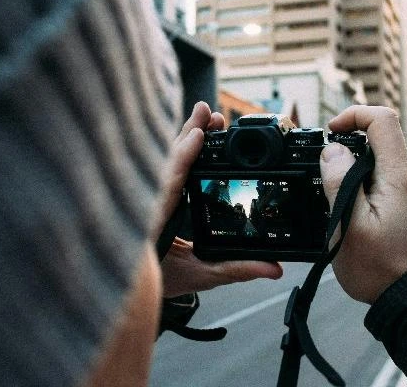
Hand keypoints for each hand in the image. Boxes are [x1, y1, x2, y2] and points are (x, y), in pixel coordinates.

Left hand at [154, 102, 282, 297]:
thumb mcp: (201, 277)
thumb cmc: (161, 283)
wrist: (133, 292)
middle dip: (188, 135)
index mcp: (151, 223)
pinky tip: (193, 139)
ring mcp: (144, 198)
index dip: (181, 158)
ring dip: (184, 139)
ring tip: (206, 120)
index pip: (166, 184)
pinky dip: (178, 151)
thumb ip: (237, 269)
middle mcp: (145, 204)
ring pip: (161, 161)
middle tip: (209, 114)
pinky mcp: (150, 196)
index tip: (197, 135)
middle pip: (164, 162)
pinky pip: (162, 169)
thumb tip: (273, 268)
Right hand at [319, 106, 406, 303]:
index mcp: (400, 176)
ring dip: (356, 178)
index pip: (382, 120)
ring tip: (345, 214)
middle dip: (348, 157)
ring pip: (379, 164)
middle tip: (329, 187)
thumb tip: (333, 151)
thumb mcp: (348, 226)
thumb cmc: (381, 269)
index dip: (353, 116)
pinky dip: (367, 190)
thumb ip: (339, 182)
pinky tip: (359, 219)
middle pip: (378, 142)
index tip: (332, 132)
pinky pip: (386, 181)